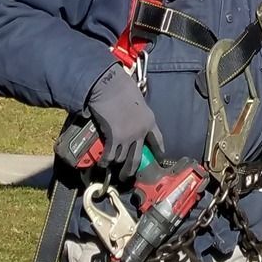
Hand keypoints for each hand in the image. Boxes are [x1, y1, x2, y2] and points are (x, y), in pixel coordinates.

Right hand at [87, 65, 163, 180]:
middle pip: (137, 158)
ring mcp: (128, 136)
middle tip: (126, 176)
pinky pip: (110, 155)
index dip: (159, 151)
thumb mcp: (137, 100)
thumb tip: (131, 120)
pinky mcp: (115, 138)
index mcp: (150, 120)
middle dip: (131, 170)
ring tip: (110, 165)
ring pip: (122, 158)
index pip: (158, 140)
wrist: (109, 85)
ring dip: (115, 162)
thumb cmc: (122, 86)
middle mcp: (141, 131)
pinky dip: (105, 161)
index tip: (159, 158)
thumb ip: (138, 113)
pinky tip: (102, 163)